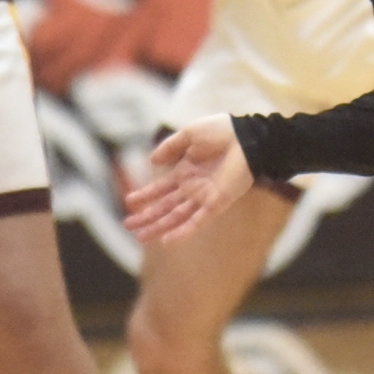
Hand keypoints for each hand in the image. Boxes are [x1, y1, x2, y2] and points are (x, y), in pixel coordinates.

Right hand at [125, 116, 255, 245]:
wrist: (247, 137)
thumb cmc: (222, 131)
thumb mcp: (190, 134)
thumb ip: (171, 146)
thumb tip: (152, 161)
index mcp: (186, 171)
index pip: (161, 188)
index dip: (146, 195)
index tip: (129, 202)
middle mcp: (193, 186)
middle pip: (165, 206)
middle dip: (146, 216)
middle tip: (127, 225)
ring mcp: (204, 196)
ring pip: (176, 217)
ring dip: (158, 227)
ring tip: (139, 237)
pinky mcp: (216, 203)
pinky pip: (197, 221)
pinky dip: (182, 232)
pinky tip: (166, 241)